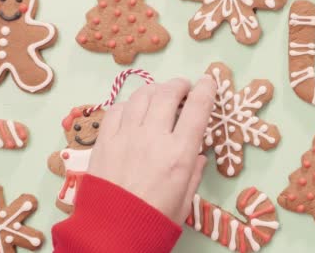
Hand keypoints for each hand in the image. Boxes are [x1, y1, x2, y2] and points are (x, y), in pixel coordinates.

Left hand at [87, 75, 216, 223]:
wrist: (112, 234)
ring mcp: (126, 136)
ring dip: (156, 89)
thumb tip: (198, 155)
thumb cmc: (154, 220)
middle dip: (180, 84)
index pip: (198, 108)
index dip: (207, 89)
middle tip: (184, 87)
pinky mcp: (104, 140)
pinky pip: (117, 109)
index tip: (209, 81)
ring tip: (160, 94)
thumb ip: (193, 172)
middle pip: (169, 93)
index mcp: (179, 153)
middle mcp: (153, 137)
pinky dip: (130, 104)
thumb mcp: (185, 200)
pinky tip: (133, 110)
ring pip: (142, 95)